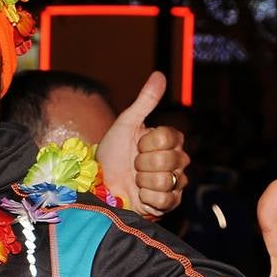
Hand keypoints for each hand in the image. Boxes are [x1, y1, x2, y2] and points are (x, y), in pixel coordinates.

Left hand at [96, 73, 189, 217]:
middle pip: (169, 160)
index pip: (168, 138)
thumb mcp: (125, 124)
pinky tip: (139, 194)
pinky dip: (146, 198)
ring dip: (142, 182)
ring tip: (135, 180)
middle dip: (142, 163)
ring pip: (166, 180)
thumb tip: (159, 74)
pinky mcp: (169, 203)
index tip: (135, 145)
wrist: (99, 184)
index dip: (146, 143)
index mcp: (170, 140)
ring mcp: (174, 182)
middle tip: (133, 164)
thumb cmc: (112, 153)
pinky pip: (165, 200)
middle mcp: (177, 160)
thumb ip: (145, 101)